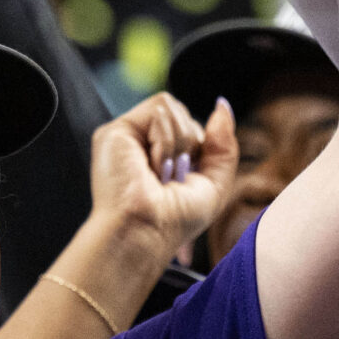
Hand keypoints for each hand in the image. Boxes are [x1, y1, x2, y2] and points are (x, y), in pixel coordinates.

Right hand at [89, 93, 237, 266]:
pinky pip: (159, 110)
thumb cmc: (174, 221)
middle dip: (189, 145)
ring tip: (160, 174)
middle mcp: (139, 143)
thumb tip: (222, 105)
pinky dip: (165, 141)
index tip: (183, 181)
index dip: (198, 148)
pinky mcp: (114, 132)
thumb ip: (223, 144)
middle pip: (182, 112)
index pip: (190, 126)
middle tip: (171, 179)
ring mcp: (126, 136)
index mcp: (157, 155)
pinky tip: (152, 167)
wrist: (144, 233)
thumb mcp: (214, 183)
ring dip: (177, 146)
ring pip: (171, 107)